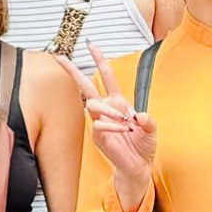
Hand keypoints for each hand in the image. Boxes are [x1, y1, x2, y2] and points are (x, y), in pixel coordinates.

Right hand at [74, 41, 157, 205]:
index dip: (100, 61)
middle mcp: (107, 110)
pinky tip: (123, 132)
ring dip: (108, 110)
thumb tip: (139, 115)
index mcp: (119, 102)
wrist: (139, 167)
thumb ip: (148, 121)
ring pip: (94, 105)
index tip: (91, 45)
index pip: (107, 77)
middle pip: (86, 86)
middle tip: (60, 58)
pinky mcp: (98, 136)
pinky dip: (112, 126)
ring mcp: (100, 122)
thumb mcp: (152, 129)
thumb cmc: (143, 146)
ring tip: (126, 122)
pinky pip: (99, 124)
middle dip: (72, 71)